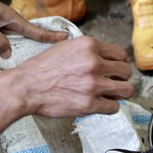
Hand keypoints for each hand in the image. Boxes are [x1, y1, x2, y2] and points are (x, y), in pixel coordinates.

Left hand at [0, 0, 68, 58]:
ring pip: (10, 39)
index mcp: (10, 17)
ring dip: (15, 48)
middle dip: (37, 44)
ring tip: (28, 60)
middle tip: (51, 54)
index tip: (65, 38)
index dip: (50, 36)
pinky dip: (0, 47)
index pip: (34, 30)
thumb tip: (9, 54)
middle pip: (25, 35)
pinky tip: (1, 55)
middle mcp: (6, 20)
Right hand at [0, 36, 134, 117]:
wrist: (25, 87)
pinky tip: (100, 104)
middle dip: (120, 78)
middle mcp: (94, 63)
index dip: (118, 63)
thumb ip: (86, 50)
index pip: (120, 54)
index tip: (113, 69)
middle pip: (126, 71)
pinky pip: (114, 107)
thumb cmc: (41, 69)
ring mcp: (93, 84)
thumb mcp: (64, 47)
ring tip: (110, 94)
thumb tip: (103, 56)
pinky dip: (109, 107)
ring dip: (119, 93)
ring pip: (126, 90)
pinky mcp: (90, 104)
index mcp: (89, 45)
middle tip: (112, 83)